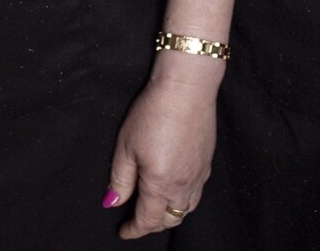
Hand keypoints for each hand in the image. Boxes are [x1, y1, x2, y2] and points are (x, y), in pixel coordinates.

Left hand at [104, 66, 218, 237]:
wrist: (187, 88)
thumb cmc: (154, 112)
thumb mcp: (126, 146)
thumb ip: (120, 179)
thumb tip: (112, 202)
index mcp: (161, 185)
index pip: (148, 220)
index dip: (134, 229)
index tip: (123, 232)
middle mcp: (184, 185)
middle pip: (170, 219)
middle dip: (153, 225)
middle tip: (137, 220)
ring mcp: (199, 174)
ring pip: (187, 208)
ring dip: (171, 214)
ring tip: (156, 208)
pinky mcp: (207, 161)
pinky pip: (197, 192)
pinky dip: (185, 199)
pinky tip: (176, 187)